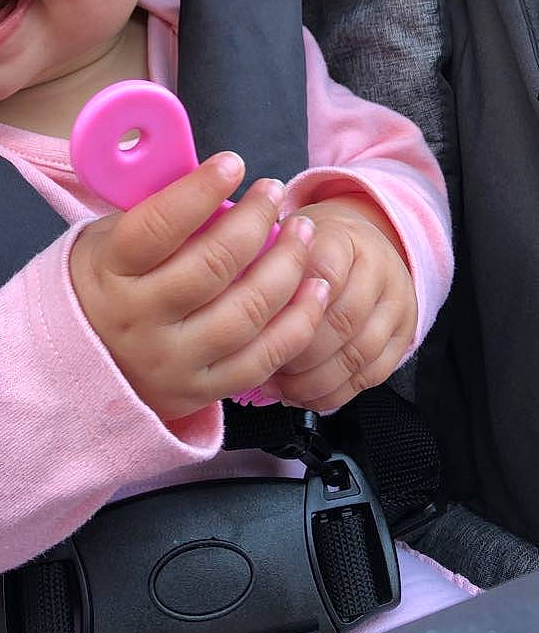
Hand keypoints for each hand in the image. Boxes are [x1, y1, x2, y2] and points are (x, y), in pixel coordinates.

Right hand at [69, 154, 330, 420]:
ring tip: (303, 232)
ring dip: (287, 266)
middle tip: (273, 191)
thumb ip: (157, 209)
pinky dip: (299, 321)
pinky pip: (263, 359)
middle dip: (254, 221)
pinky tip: (316, 287)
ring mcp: (171, 361)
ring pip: (246, 312)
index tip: (233, 164)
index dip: (200, 190)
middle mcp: (138, 321)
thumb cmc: (109, 280)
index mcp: (109, 272)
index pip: (159, 226)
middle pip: (212, 267)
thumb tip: (214, 174)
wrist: (81, 362)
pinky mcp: (201, 391)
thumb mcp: (111, 237)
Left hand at [261, 195, 417, 411]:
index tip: (254, 327)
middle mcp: (378, 268)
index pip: (320, 275)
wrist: (363, 244)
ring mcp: (397, 304)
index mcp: (343, 237)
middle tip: (261, 365)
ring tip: (277, 387)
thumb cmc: (311, 246)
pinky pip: (370, 377)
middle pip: (340, 321)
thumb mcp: (285, 237)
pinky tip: (302, 395)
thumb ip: (263, 263)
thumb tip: (227, 300)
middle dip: (296, 353)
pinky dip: (332, 393)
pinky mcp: (405, 336)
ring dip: (311, 380)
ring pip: (356, 354)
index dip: (287, 308)